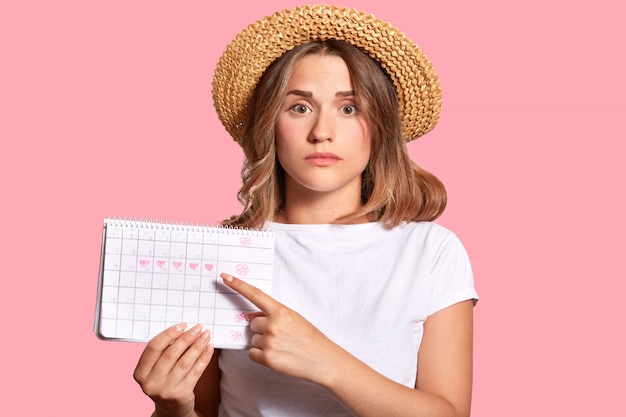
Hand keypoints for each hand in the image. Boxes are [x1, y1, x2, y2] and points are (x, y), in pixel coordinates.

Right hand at [133, 323, 214, 416]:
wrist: (170, 409)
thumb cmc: (164, 382)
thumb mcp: (156, 369)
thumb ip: (163, 352)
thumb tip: (183, 331)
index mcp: (140, 373)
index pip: (153, 347)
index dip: (168, 334)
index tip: (182, 326)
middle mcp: (150, 383)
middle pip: (170, 354)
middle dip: (186, 338)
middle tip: (198, 328)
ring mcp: (165, 390)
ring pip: (184, 362)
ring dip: (197, 346)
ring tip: (205, 336)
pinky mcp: (180, 395)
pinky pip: (195, 372)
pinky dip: (204, 358)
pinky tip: (209, 348)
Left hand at [221, 273, 340, 383]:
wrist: (323, 360)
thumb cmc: (310, 338)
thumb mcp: (294, 319)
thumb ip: (272, 314)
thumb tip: (250, 316)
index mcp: (281, 311)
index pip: (255, 294)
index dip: (238, 285)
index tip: (225, 277)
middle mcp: (273, 325)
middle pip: (252, 322)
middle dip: (261, 328)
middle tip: (280, 335)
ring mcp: (269, 342)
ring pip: (252, 339)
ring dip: (263, 343)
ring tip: (282, 346)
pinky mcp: (267, 358)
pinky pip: (252, 353)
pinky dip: (261, 355)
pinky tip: (277, 355)